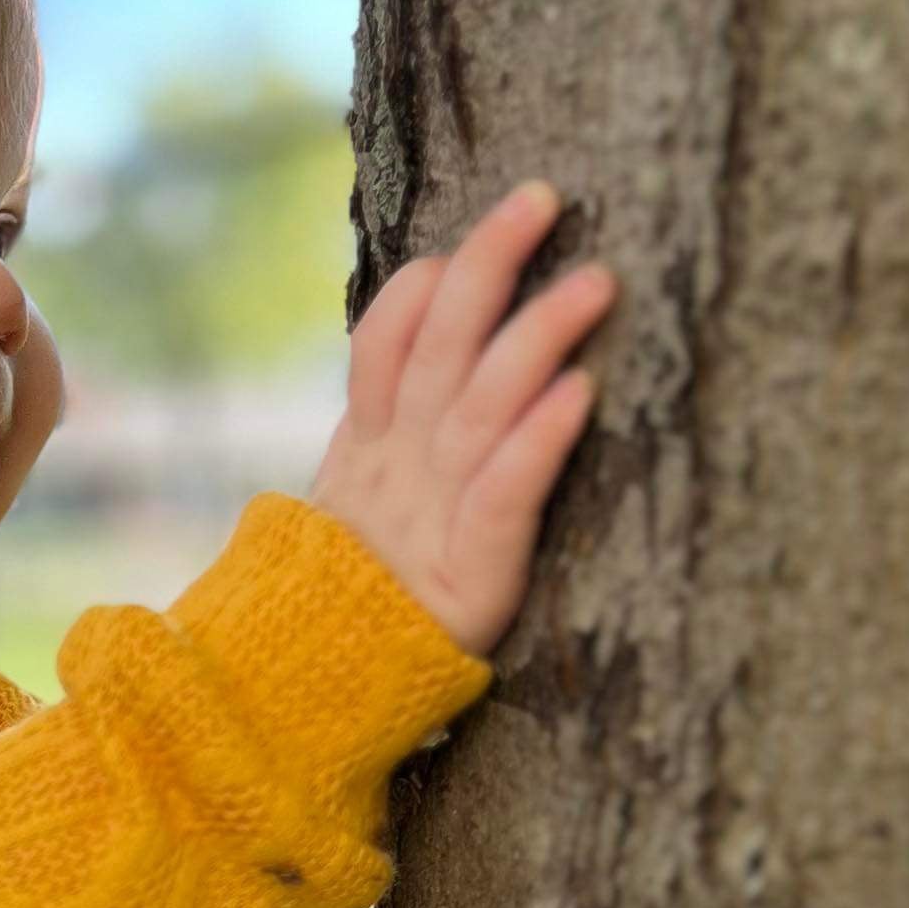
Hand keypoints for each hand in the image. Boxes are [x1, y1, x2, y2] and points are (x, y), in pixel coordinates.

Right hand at [305, 180, 611, 657]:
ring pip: (484, 402)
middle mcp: (399, 471)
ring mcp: (432, 515)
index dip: (419, 291)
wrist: (312, 709)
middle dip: (491, 264)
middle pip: (441, 346)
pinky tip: (579, 395)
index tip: (458, 248)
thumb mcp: (352, 527)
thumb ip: (382, 457)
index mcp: (367, 457)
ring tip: (596, 285)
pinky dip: (539, 441)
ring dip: (538, 335)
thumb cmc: (356, 620)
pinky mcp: (473, 572)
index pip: (382, 349)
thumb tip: (428, 401)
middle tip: (546, 198)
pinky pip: (506, 493)